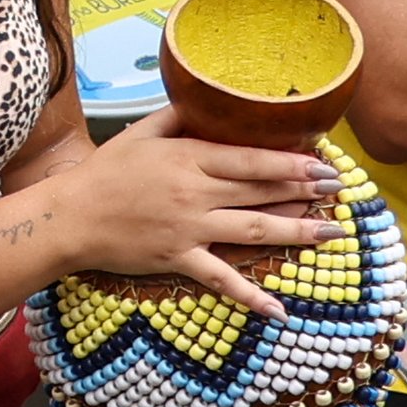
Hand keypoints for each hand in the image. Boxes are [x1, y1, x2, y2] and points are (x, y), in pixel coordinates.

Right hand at [48, 114, 343, 314]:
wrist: (69, 217)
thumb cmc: (102, 173)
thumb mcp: (137, 134)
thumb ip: (175, 115)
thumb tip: (205, 98)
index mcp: (186, 159)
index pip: (250, 159)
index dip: (290, 162)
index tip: (322, 162)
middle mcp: (194, 193)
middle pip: (260, 191)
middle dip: (304, 190)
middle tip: (337, 189)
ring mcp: (188, 229)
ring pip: (253, 229)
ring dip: (296, 231)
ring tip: (330, 232)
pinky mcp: (178, 259)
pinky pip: (220, 279)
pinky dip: (250, 296)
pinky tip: (278, 309)